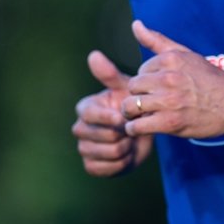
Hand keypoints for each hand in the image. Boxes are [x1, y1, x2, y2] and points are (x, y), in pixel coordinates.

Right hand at [71, 50, 152, 176]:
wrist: (143, 131)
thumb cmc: (134, 106)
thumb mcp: (126, 88)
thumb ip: (110, 74)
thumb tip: (93, 54)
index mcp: (85, 108)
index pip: (90, 114)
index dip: (108, 118)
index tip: (123, 117)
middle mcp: (80, 128)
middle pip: (101, 135)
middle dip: (123, 133)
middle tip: (132, 128)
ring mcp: (84, 148)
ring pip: (107, 152)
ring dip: (126, 148)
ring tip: (131, 140)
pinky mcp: (91, 166)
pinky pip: (105, 169)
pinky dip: (122, 163)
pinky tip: (127, 154)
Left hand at [123, 20, 223, 138]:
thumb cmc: (208, 78)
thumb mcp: (185, 54)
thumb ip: (157, 40)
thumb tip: (135, 24)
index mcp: (171, 59)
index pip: (140, 71)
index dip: (147, 82)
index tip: (158, 89)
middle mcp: (169, 78)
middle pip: (133, 88)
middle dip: (138, 96)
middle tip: (149, 103)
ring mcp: (169, 101)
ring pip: (130, 106)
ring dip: (132, 114)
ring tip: (141, 116)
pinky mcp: (170, 122)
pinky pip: (137, 126)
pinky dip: (134, 129)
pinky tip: (142, 127)